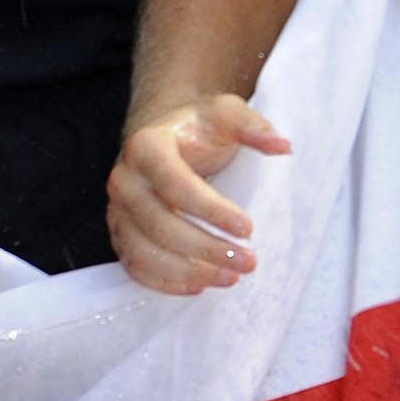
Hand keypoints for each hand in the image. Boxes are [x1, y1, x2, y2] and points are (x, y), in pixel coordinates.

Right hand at [106, 92, 291, 295]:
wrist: (165, 139)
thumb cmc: (197, 130)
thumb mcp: (224, 115)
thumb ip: (252, 126)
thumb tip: (282, 145)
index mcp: (145, 146)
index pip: (175, 184)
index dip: (211, 211)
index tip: (248, 228)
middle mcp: (124, 179)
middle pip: (160, 224)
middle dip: (206, 248)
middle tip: (248, 262)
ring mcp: (117, 210)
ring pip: (144, 252)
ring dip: (188, 272)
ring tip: (230, 278)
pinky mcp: (120, 234)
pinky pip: (135, 266)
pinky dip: (166, 282)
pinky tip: (200, 285)